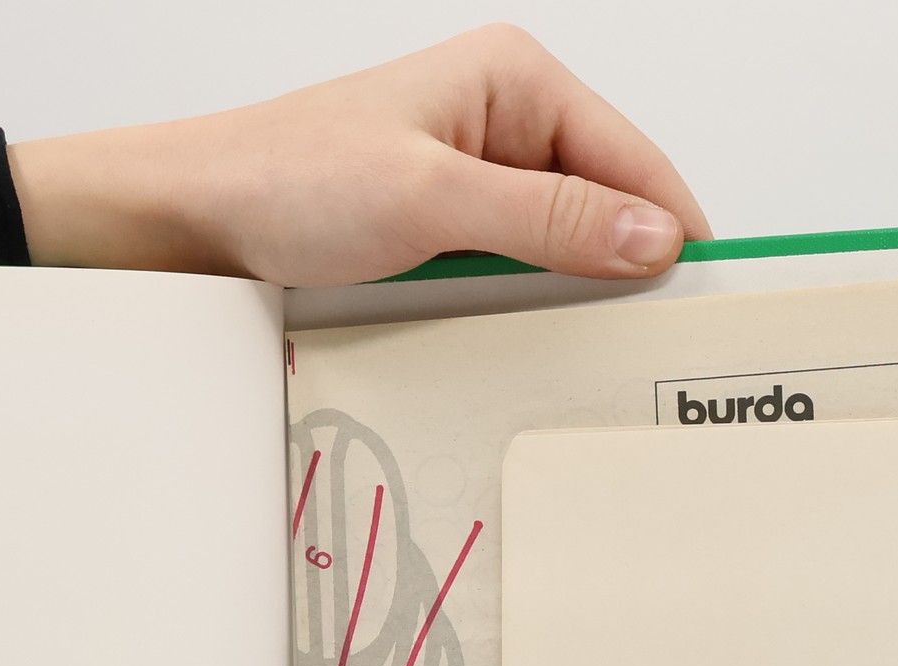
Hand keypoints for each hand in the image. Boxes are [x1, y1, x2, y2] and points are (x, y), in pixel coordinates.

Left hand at [8, 25, 709, 286]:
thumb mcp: (431, 201)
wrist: (193, 220)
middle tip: (644, 352)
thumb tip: (650, 236)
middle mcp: (503, 122)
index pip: (635, 161)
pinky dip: (519, 308)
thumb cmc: (287, 183)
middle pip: (606, 208)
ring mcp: (474, 179)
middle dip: (621, 274)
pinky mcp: (444, 229)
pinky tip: (517, 342)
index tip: (704, 309)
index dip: (672, 235)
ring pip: (561, 249)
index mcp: (515, 80)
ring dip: (565, 299)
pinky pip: (512, 272)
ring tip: (581, 353)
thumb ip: (548, 218)